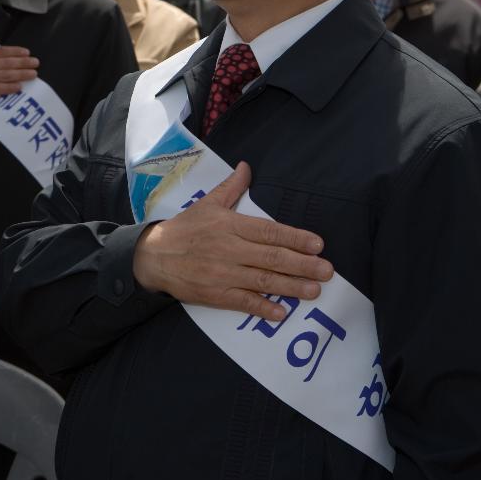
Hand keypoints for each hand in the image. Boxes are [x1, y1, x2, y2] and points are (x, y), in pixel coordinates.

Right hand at [0, 35, 39, 106]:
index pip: (0, 51)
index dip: (15, 51)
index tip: (27, 52)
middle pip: (7, 63)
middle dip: (23, 62)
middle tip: (36, 62)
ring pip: (5, 75)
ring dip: (21, 74)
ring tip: (33, 74)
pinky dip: (9, 88)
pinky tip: (19, 87)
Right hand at [132, 162, 334, 320]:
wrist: (153, 257)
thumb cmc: (185, 229)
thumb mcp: (207, 204)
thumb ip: (231, 188)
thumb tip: (247, 167)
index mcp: (229, 225)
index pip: (268, 230)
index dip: (294, 237)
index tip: (317, 243)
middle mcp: (228, 249)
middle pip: (271, 257)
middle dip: (302, 264)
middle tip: (327, 270)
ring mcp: (222, 274)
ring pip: (262, 280)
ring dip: (291, 287)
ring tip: (314, 291)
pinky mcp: (215, 294)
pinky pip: (242, 302)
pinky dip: (262, 308)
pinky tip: (280, 312)